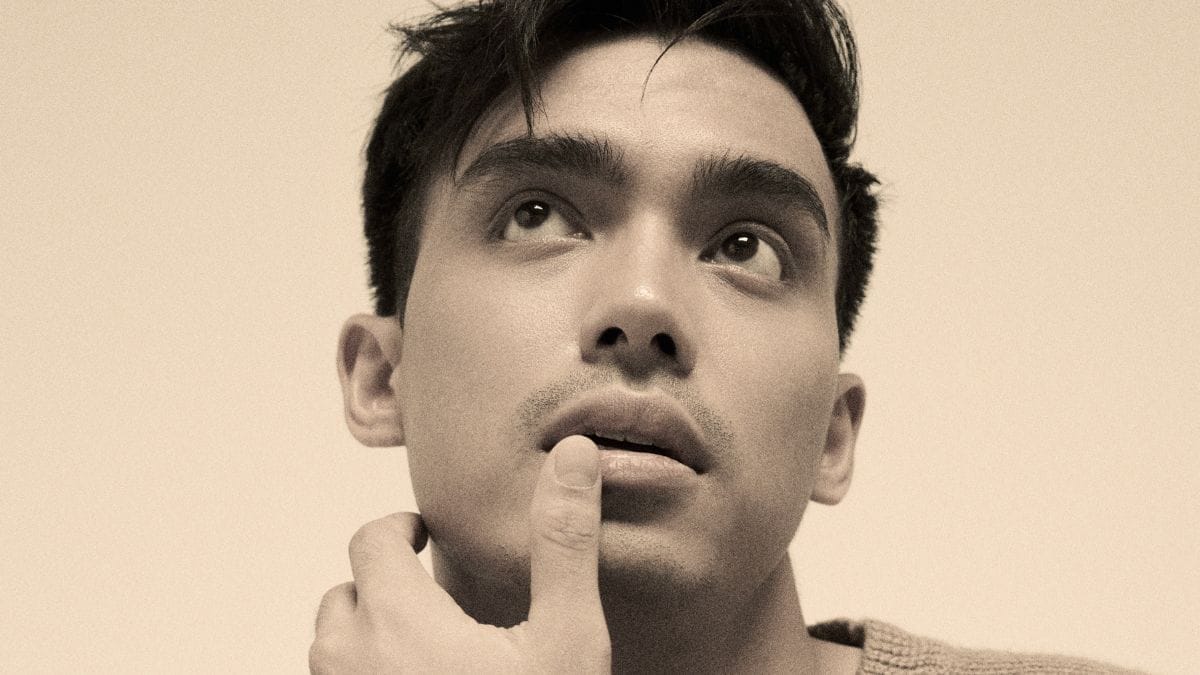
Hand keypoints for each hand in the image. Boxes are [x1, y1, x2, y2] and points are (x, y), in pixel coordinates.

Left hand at [310, 435, 609, 672]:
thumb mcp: (566, 639)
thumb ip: (563, 546)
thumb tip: (574, 455)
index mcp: (396, 622)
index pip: (370, 542)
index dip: (399, 530)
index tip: (425, 534)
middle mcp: (352, 664)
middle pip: (344, 595)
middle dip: (382, 582)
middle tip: (428, 592)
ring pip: (333, 649)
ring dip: (367, 633)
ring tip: (419, 640)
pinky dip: (367, 672)